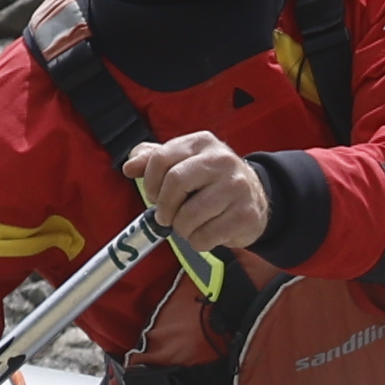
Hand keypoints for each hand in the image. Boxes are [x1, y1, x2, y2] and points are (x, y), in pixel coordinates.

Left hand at [125, 132, 273, 259]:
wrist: (254, 197)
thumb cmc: (210, 181)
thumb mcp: (182, 162)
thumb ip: (152, 160)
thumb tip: (129, 167)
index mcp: (202, 143)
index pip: (161, 159)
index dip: (150, 183)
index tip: (153, 196)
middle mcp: (222, 160)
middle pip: (176, 183)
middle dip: (164, 207)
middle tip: (166, 217)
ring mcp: (237, 187)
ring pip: (190, 215)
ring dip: (182, 228)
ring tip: (188, 225)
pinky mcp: (246, 215)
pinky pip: (206, 236)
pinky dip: (199, 241)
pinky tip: (206, 233)